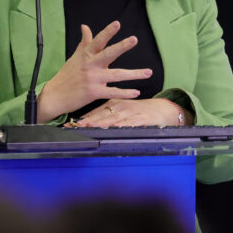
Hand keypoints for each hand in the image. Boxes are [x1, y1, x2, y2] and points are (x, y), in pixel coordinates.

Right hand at [36, 21, 152, 122]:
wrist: (54, 96)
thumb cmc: (67, 75)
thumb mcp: (75, 57)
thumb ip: (84, 42)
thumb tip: (85, 26)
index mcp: (86, 55)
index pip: (98, 41)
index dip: (107, 32)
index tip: (117, 23)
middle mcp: (90, 65)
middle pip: (108, 54)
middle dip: (122, 46)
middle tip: (134, 39)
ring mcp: (92, 79)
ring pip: (116, 75)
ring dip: (134, 74)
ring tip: (149, 72)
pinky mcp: (93, 92)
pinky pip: (112, 92)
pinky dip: (125, 93)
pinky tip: (136, 92)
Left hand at [71, 98, 187, 127]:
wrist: (162, 109)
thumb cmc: (138, 110)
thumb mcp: (121, 109)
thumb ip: (105, 114)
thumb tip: (84, 121)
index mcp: (114, 103)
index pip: (95, 112)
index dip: (82, 119)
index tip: (69, 125)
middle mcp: (121, 107)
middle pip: (102, 116)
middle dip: (88, 122)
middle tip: (76, 126)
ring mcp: (131, 113)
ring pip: (113, 119)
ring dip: (101, 124)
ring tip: (90, 127)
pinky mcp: (142, 119)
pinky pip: (130, 124)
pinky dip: (121, 126)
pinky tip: (114, 129)